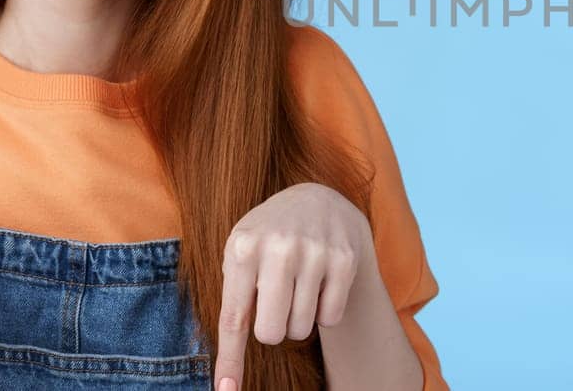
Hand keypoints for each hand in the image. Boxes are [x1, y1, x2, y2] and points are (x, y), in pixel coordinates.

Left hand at [211, 182, 372, 388]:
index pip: (234, 318)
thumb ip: (232, 301)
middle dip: (272, 329)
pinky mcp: (345, 260)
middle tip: (276, 303)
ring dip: (298, 319)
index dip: (230, 360)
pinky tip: (321, 282)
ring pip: (301, 328)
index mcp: (243, 248)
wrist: (317, 199)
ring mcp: (315, 252)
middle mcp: (278, 248)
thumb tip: (227, 375)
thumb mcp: (240, 254)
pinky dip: (324, 311)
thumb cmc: (267, 238)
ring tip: (298, 287)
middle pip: (271, 333)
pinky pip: (330, 318)